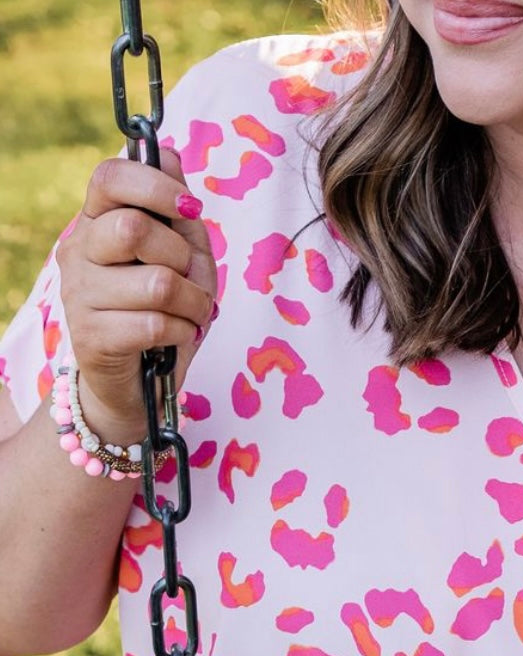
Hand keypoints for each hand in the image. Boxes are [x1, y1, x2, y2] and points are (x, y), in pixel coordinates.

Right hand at [57, 146, 217, 443]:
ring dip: (192, 301)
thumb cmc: (161, 313)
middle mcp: (78, 252)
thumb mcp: (181, 257)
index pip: (109, 177)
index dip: (155, 185)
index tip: (190, 209)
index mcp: (96, 222)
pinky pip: (155, 324)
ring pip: (155, 282)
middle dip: (180, 256)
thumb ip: (176, 211)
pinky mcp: (92, 337)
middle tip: (188, 278)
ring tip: (191, 314)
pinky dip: (183, 331)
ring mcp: (79, 295)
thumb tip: (167, 153)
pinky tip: (179, 336)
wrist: (136, 385)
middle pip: (132, 227)